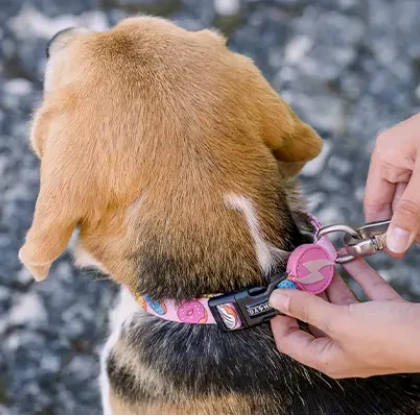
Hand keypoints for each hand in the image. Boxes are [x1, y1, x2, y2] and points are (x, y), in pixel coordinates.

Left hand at [269, 259, 419, 378]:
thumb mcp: (341, 322)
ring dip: (328, 281)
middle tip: (297, 271)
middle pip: (313, 317)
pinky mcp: (382, 314)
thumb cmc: (394, 339)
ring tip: (317, 260)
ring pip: (337, 302)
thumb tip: (279, 299)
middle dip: (304, 292)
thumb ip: (308, 309)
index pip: (290, 341)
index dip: (279, 318)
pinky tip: (347, 258)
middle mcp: (344, 345)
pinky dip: (354, 275)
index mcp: (329, 356)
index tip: (278, 294)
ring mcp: (364, 329)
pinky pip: (362, 292)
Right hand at [364, 113, 419, 255]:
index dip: (382, 229)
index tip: (396, 251)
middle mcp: (399, 159)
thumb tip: (394, 242)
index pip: (374, 203)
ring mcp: (418, 162)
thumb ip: (412, 209)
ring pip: (417, 202)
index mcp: (386, 156)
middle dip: (413, 223)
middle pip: (399, 205)